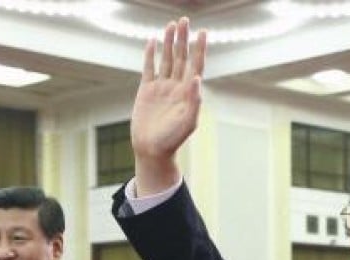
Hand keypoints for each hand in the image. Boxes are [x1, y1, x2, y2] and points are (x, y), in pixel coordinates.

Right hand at [131, 16, 206, 194]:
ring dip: (169, 42)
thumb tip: (196, 78)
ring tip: (171, 25)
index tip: (203, 32)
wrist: (152, 149)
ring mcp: (161, 87)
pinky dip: (150, 54)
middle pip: (182, 57)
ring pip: (167, 59)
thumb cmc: (172, 139)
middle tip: (185, 20)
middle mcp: (176, 87)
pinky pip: (149, 68)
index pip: (196, 65)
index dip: (199, 48)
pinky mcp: (146, 90)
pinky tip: (152, 41)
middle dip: (183, 39)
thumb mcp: (187, 122)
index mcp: (188, 92)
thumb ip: (193, 100)